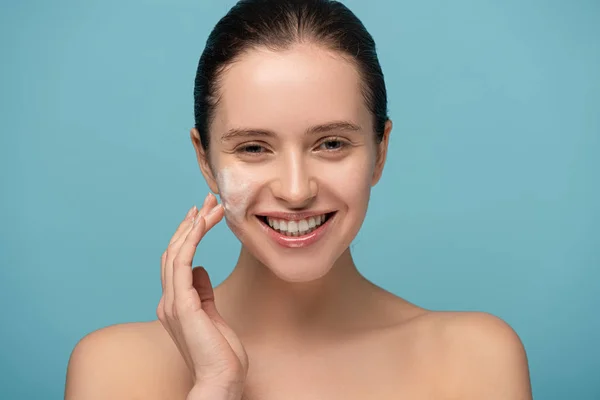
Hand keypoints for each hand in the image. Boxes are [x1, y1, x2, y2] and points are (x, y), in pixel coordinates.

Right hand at [157, 193, 247, 397]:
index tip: (201, 216)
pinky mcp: (182, 304)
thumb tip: (200, 270)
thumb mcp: (212, 315)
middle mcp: (168, 300)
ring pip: (176, 253)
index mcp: (174, 303)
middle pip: (174, 252)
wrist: (220, 379)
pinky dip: (191, 239)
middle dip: (191, 224)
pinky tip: (203, 223)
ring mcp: (171, 302)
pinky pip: (183, 263)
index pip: (176, 262)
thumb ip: (203, 293)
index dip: (187, 236)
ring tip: (211, 206)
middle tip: (207, 201)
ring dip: (194, 226)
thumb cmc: (220, 353)